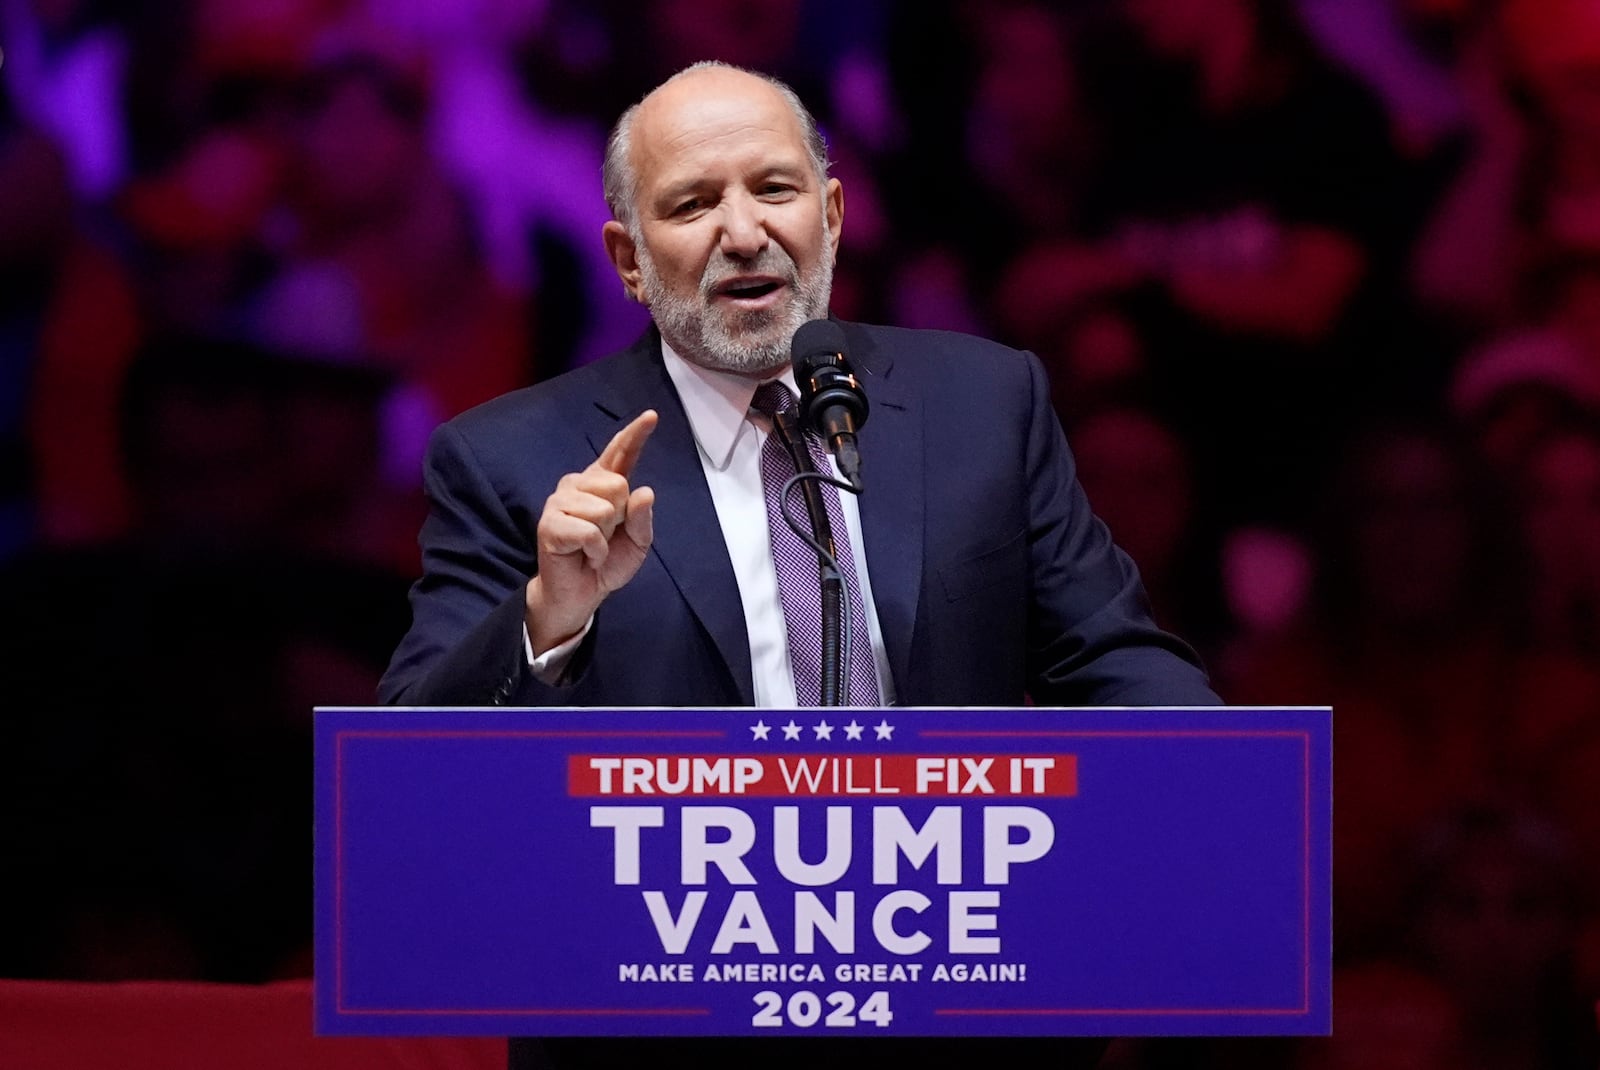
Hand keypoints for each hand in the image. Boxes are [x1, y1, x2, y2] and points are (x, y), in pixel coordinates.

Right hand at [525, 410, 657, 653]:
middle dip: (620, 517)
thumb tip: (644, 492)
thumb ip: (643, 518)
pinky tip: (585, 555)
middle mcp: (579, 484)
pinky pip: (589, 531)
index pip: (620, 454)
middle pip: (617, 485)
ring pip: (604, 509)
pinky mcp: (549, 523)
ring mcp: (560, 501)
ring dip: (605, 537)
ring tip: (592, 547)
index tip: (651, 416)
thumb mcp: (638, 542)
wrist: (581, 593)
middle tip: (606, 536)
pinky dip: (594, 550)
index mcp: (603, 484)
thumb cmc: (607, 562)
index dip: (635, 435)